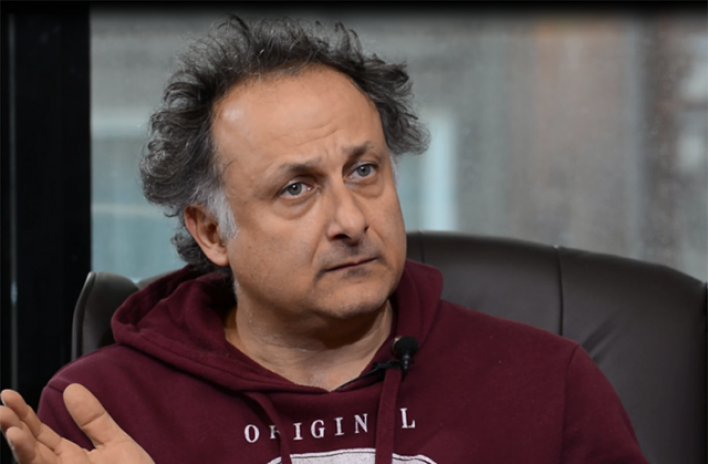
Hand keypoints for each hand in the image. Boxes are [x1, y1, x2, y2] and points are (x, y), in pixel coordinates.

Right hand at [0, 384, 153, 463]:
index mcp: (68, 457)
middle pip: (30, 450)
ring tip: (13, 432)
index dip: (23, 415)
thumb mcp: (116, 444)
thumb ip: (93, 420)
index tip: (7, 395)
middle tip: (1, 410)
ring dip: (23, 451)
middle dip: (14, 431)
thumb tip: (71, 387)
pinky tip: (33, 453)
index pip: (38, 434)